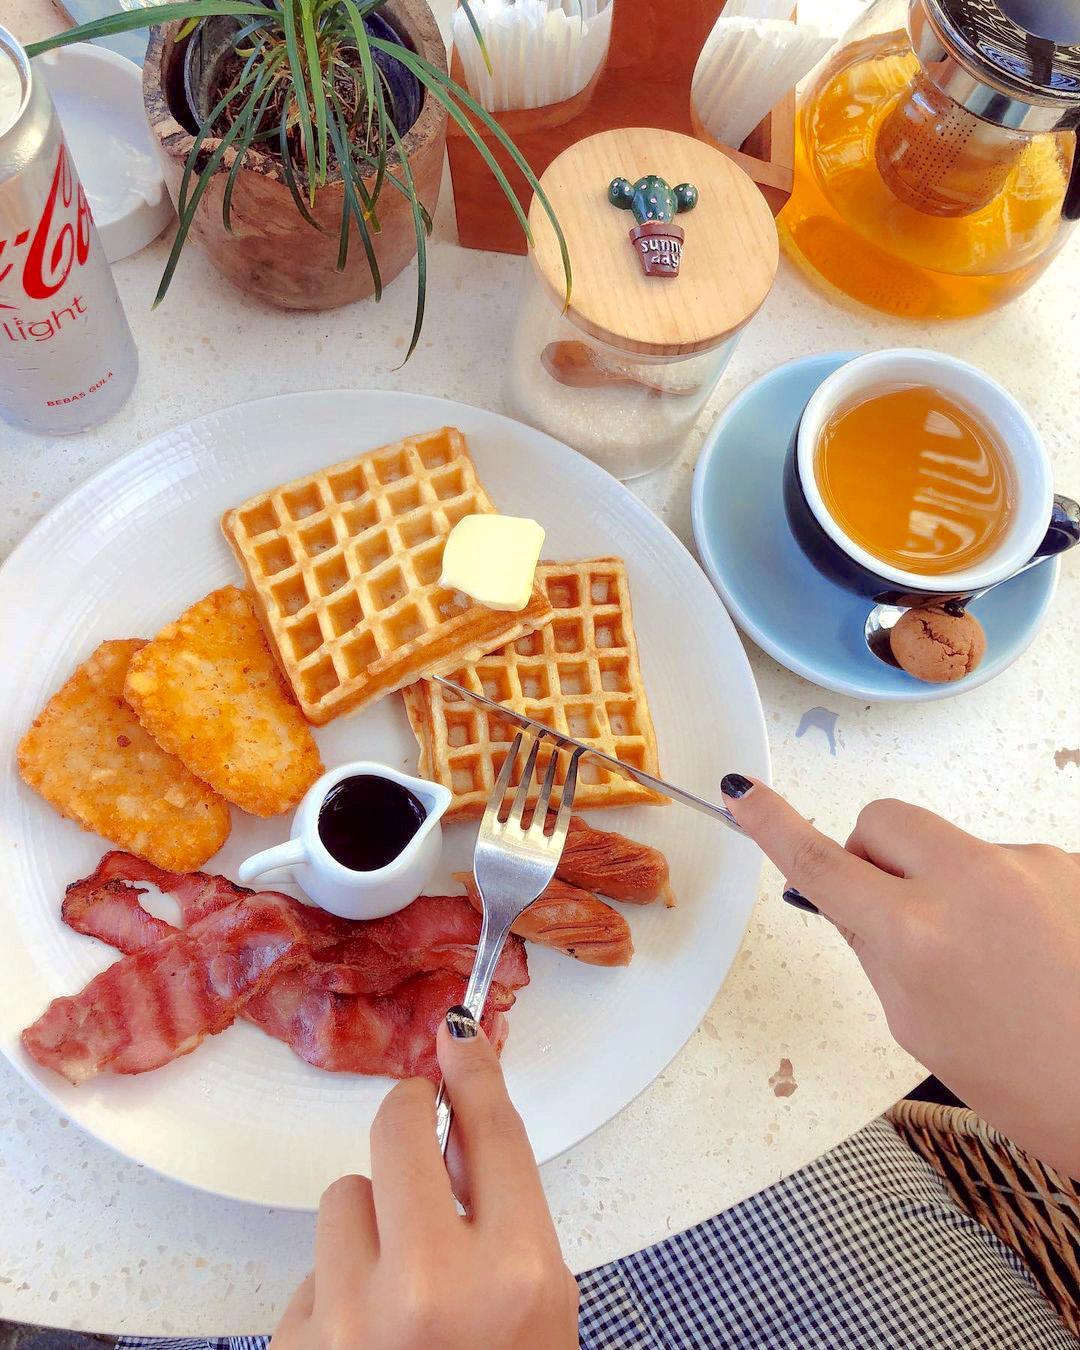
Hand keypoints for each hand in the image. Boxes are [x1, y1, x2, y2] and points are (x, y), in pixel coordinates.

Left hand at [271, 1008, 577, 1348]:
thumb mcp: (538, 1305)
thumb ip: (504, 1210)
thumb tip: (454, 1119)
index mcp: (517, 1277)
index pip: (493, 1133)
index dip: (473, 1072)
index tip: (457, 1033)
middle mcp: (432, 1290)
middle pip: (396, 1132)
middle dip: (406, 1118)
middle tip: (418, 1130)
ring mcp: (352, 1322)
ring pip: (343, 1195)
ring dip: (368, 1224)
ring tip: (395, 1289)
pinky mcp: (297, 1347)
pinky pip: (311, 1270)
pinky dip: (336, 1290)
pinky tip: (365, 1339)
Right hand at [720, 776, 1079, 1178]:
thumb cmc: (1027, 1081)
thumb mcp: (916, 1021)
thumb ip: (874, 947)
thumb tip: (844, 896)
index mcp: (918, 934)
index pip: (821, 863)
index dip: (773, 825)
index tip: (743, 794)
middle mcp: (971, 883)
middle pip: (885, 821)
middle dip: (872, 855)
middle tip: (890, 909)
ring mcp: (1027, 866)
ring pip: (948, 844)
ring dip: (945, 882)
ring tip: (987, 957)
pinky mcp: (1066, 865)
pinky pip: (1002, 862)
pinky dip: (998, 897)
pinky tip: (1027, 951)